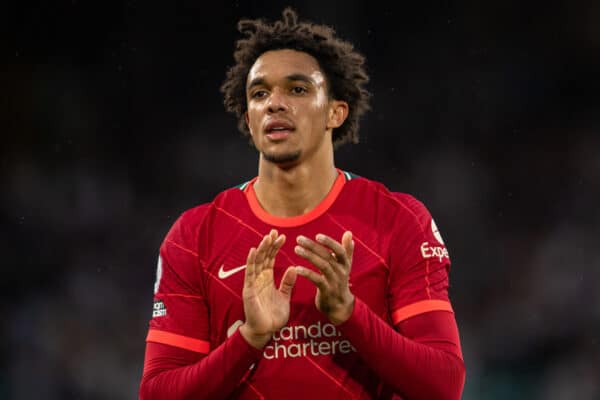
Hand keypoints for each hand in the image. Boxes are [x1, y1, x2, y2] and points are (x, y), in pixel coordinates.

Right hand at [240, 229, 297, 348]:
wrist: (265, 332)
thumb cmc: (273, 316)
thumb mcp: (284, 297)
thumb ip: (288, 283)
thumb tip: (294, 268)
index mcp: (267, 279)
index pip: (271, 259)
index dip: (275, 247)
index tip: (283, 236)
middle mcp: (259, 279)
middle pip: (263, 257)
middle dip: (269, 244)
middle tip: (274, 231)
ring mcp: (253, 283)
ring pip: (256, 262)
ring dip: (261, 249)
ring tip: (267, 237)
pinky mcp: (249, 290)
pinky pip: (249, 274)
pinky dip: (251, 262)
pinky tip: (253, 251)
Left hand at [294, 231, 354, 324]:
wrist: (340, 306)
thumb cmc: (340, 281)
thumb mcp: (345, 266)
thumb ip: (346, 250)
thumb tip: (349, 233)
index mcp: (345, 264)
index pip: (339, 250)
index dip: (329, 242)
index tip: (317, 236)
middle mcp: (341, 271)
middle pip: (327, 256)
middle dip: (313, 246)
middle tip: (299, 239)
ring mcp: (334, 281)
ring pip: (322, 266)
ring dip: (308, 256)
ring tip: (296, 249)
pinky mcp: (327, 291)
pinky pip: (317, 280)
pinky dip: (307, 273)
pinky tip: (296, 268)